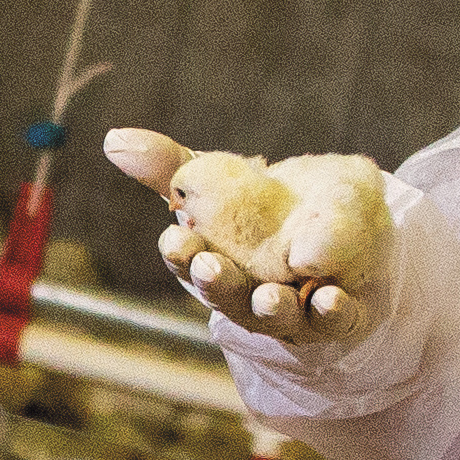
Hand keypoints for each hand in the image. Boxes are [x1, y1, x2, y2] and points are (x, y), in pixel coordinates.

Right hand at [105, 130, 393, 346]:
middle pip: (228, 294)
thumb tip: (112, 140)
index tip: (176, 240)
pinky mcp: (343, 315)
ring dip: (269, 307)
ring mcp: (295, 311)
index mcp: (216, 262)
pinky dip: (330, 311)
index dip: (181, 255)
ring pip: (276, 315)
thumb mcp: (224, 186)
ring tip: (268, 296)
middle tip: (208, 267)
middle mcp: (249, 294)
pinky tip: (328, 297)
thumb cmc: (268, 219)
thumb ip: (173, 168)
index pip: (189, 261)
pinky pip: (335, 319)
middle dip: (217, 283)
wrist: (347, 241)